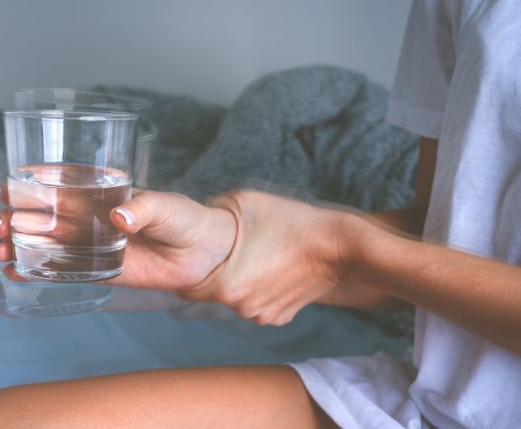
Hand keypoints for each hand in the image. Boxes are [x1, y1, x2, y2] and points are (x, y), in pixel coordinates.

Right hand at [0, 189, 237, 290]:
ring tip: (2, 250)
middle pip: (42, 213)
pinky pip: (62, 271)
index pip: (60, 183)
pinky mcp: (98, 270)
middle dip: (15, 216)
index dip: (30, 184)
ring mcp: (91, 243)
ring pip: (45, 242)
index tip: (8, 188)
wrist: (204, 256)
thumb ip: (145, 207)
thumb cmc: (186, 219)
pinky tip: (15, 272)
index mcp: (102, 192)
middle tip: (2, 224)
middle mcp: (90, 216)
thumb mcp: (168, 206)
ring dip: (19, 244)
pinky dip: (36, 271)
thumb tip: (121, 215)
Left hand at [179, 190, 346, 325]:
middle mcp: (241, 307)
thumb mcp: (239, 203)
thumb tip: (194, 222)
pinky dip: (258, 289)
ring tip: (256, 255)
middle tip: (227, 250)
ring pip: (233, 299)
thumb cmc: (289, 221)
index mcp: (226, 285)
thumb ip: (209, 216)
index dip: (183, 272)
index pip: (183, 288)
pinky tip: (271, 268)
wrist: (336, 245)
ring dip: (236, 282)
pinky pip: (255, 304)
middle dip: (212, 273)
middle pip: (208, 293)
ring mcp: (262, 315)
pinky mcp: (279, 318)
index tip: (190, 258)